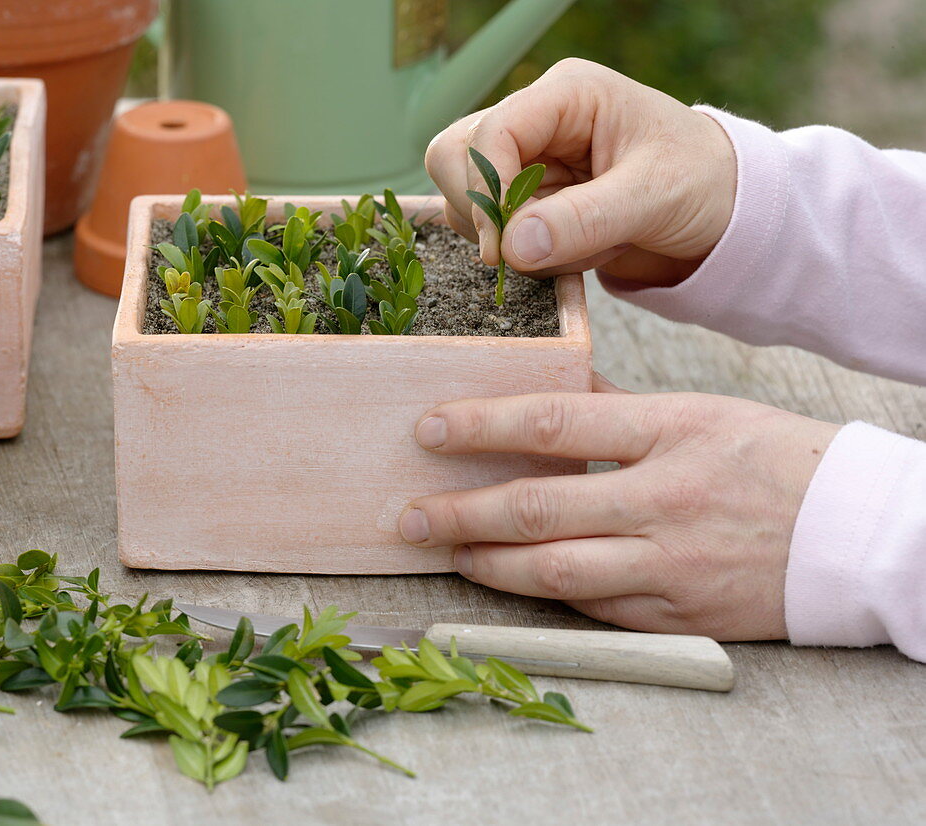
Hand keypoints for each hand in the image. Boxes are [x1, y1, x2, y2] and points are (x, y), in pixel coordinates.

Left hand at [397, 377, 838, 640]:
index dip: (482, 427)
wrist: (855, 533)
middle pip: (537, 508)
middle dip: (460, 513)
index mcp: (670, 432)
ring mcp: (669, 563)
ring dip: (489, 564)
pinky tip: (512, 582)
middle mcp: (663, 499)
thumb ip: (621, 410)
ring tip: (446, 551)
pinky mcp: (677, 613)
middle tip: (407, 516)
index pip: (554, 425)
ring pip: (555, 571)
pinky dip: (546, 596)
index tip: (429, 428)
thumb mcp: (702, 413)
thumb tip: (552, 392)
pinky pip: (595, 608)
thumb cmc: (777, 461)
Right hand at [425, 58, 736, 287]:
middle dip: (482, 213)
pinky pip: (491, 232)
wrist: (723, 211)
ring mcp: (525, 162)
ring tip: (579, 247)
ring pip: (464, 199)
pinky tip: (574, 252)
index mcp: (567, 96)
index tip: (503, 248)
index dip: (486, 190)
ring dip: (509, 240)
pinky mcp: (526, 202)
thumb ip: (584, 221)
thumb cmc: (702, 182)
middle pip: (453, 157)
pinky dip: (523, 256)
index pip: (490, 132)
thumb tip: (512, 247)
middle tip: (525, 254)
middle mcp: (536, 121)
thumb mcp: (654, 198)